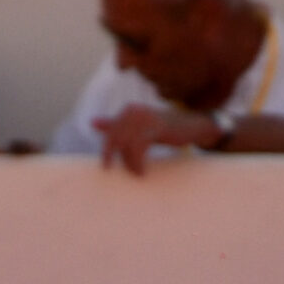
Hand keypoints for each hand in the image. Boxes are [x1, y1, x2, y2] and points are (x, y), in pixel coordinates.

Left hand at [93, 104, 216, 174]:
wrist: (191, 125)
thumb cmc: (163, 128)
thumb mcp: (137, 126)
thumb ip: (115, 124)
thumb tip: (92, 122)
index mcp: (128, 111)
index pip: (111, 132)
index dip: (107, 150)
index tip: (106, 167)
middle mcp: (134, 111)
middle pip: (116, 138)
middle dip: (116, 158)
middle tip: (121, 172)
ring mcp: (145, 118)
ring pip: (127, 144)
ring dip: (130, 163)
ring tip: (137, 173)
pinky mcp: (156, 127)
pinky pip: (139, 147)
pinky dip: (138, 162)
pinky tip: (142, 171)